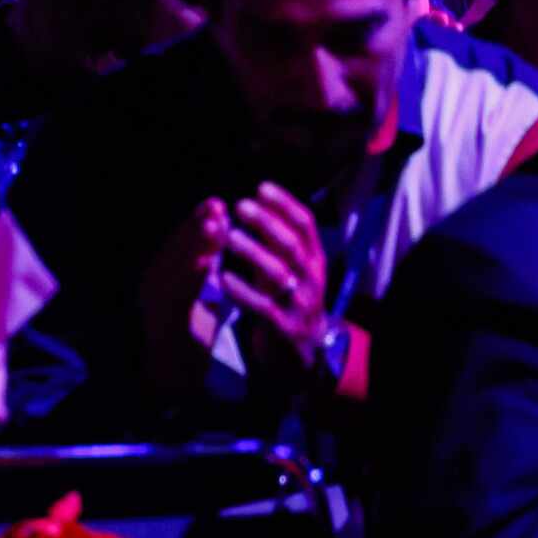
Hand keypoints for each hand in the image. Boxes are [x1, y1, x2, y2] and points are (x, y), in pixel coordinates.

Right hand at [137, 197, 229, 395]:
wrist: (172, 383)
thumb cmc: (189, 338)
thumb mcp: (200, 297)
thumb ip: (205, 268)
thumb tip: (218, 236)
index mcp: (162, 279)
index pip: (180, 245)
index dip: (197, 223)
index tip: (216, 204)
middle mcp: (152, 286)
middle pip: (175, 250)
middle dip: (195, 226)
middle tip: (216, 204)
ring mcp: (154, 304)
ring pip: (175, 268)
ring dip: (193, 246)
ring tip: (213, 226)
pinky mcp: (161, 323)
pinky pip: (177, 296)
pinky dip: (190, 277)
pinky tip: (206, 262)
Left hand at [223, 183, 329, 373]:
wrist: (303, 351)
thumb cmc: (290, 297)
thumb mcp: (292, 266)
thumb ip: (279, 237)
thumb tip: (258, 197)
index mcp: (313, 258)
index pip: (305, 225)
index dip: (285, 204)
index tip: (261, 187)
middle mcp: (311, 278)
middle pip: (291, 245)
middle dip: (267, 223)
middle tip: (240, 205)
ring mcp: (300, 303)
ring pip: (279, 274)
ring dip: (253, 252)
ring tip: (230, 237)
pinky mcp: (285, 328)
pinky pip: (265, 308)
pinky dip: (244, 292)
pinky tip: (225, 279)